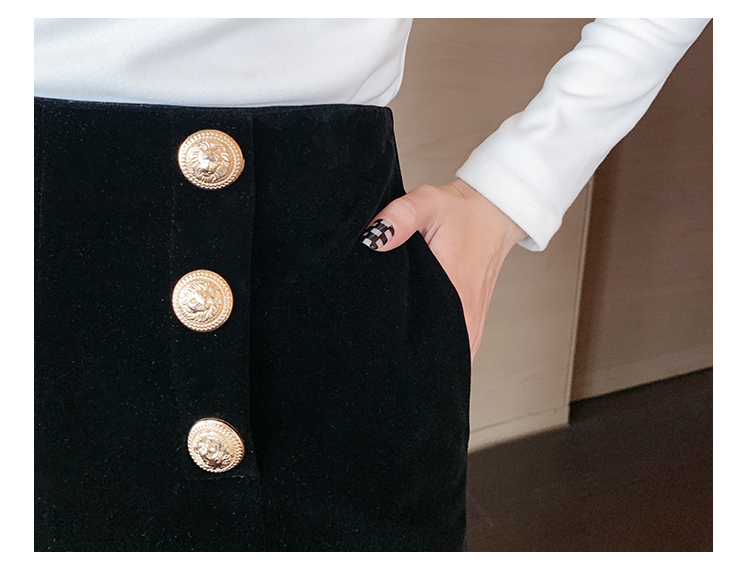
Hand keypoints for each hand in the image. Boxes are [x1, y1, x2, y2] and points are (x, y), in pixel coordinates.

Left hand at [360, 178, 526, 362]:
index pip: (426, 343)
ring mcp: (473, 322)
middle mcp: (467, 316)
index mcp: (455, 295)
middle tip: (379, 349)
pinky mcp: (473, 320)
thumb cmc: (460, 210)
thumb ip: (400, 217)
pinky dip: (439, 350)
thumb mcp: (427, 203)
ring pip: (448, 356)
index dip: (398, 350)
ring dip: (425, 358)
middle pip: (435, 357)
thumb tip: (374, 238)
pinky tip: (419, 348)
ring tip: (394, 354)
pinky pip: (457, 348)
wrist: (493, 212)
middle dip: (408, 359)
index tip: (377, 347)